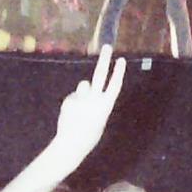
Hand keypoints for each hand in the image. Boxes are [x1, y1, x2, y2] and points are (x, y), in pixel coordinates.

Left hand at [52, 45, 125, 159]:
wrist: (70, 145)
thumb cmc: (89, 135)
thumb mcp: (100, 119)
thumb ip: (98, 102)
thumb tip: (90, 86)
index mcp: (106, 106)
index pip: (115, 85)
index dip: (119, 72)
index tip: (121, 59)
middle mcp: (95, 99)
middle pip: (101, 74)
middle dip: (105, 59)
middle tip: (107, 47)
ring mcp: (81, 98)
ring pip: (84, 85)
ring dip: (84, 91)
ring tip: (81, 107)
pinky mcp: (69, 99)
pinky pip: (74, 96)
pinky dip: (73, 103)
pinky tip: (71, 114)